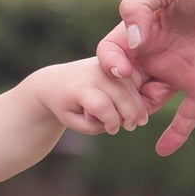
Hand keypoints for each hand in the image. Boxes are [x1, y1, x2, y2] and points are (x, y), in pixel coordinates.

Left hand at [31, 57, 149, 137]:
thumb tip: (116, 122)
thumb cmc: (64, 105)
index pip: (102, 107)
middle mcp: (93, 74)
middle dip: (130, 115)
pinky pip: (132, 77)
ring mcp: (104, 66)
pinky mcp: (113, 64)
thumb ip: (92, 127)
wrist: (56, 81)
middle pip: (121, 96)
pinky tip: (137, 105)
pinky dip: (138, 91)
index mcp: (79, 89)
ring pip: (130, 87)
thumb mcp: (72, 121)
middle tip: (131, 127)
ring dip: (138, 105)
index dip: (111, 122)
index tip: (112, 130)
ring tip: (138, 121)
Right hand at [96, 0, 194, 155]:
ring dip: (140, 112)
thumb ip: (137, 5)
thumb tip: (131, 44)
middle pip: (124, 84)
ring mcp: (179, 73)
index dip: (108, 63)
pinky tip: (162, 150)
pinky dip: (175, 134)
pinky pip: (187, 116)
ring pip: (149, 102)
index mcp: (141, 30)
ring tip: (138, 117)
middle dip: (117, 96)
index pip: (111, 53)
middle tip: (123, 102)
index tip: (120, 69)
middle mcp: (155, 54)